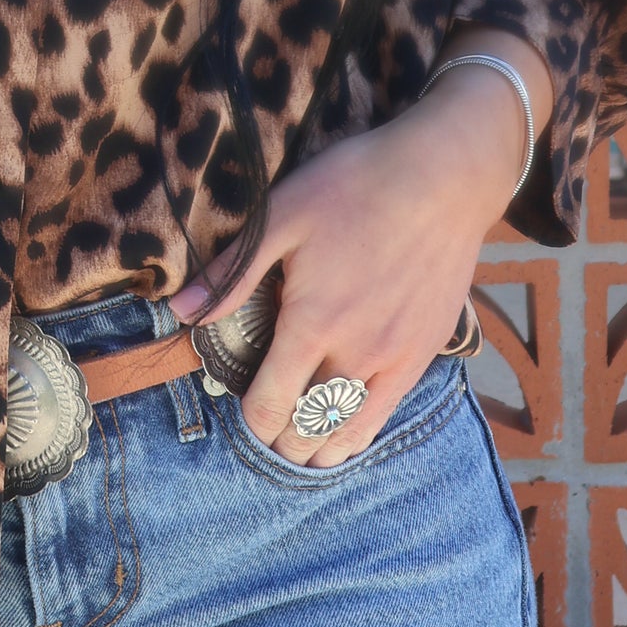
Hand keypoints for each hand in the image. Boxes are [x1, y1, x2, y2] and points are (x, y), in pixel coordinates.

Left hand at [170, 62, 531, 466]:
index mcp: (311, 323)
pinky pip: (390, 412)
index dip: (251, 423)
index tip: (242, 418)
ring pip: (351, 430)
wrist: (444, 177)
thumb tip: (182, 309)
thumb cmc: (356, 186)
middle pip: (310, 428)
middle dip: (282, 442)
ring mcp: (396, 357)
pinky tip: (348, 433)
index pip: (271, 405)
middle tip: (268, 437)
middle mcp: (355, 352)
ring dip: (320, 447)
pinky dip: (362, 432)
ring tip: (302, 449)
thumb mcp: (281, 215)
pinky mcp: (427, 350)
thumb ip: (232, 272)